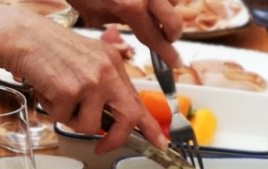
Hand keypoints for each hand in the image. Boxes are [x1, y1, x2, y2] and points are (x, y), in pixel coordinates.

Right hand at [5, 11, 167, 151]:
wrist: (22, 37)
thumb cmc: (50, 51)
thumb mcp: (88, 62)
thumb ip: (104, 87)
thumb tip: (111, 120)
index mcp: (114, 65)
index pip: (138, 100)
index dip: (150, 126)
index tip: (161, 142)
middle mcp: (108, 72)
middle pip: (128, 117)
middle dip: (115, 138)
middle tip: (102, 146)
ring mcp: (91, 82)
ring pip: (90, 125)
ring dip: (72, 120)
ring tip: (59, 98)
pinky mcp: (70, 91)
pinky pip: (64, 119)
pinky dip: (53, 111)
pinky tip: (47, 91)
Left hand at [67, 0, 182, 66]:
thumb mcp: (92, 13)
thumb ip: (117, 22)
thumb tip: (131, 26)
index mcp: (131, 8)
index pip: (155, 38)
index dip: (166, 54)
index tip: (175, 62)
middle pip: (174, 22)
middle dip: (171, 34)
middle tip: (164, 37)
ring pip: (173, 1)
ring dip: (167, 9)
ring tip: (154, 12)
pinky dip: (159, 1)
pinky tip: (148, 4)